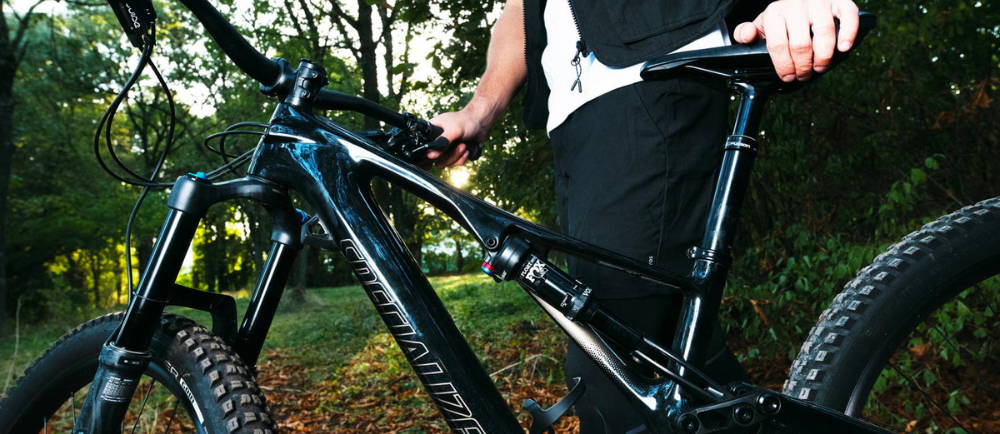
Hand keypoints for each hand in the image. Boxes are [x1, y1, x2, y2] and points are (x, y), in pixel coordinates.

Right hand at [425, 108, 489, 167]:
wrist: (482, 122)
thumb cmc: (466, 121)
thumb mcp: (453, 130)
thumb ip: (442, 142)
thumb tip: (430, 155)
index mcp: (431, 132)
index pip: (423, 147)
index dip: (426, 156)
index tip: (433, 160)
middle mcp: (436, 141)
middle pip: (435, 159)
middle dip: (450, 155)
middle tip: (461, 145)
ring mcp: (445, 148)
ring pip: (445, 163)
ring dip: (457, 157)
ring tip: (465, 146)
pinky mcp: (454, 154)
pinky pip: (454, 164)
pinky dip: (463, 158)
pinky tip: (468, 149)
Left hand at [734, 0, 859, 81]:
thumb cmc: (784, 14)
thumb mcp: (763, 23)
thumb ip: (748, 33)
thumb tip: (746, 37)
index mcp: (775, 12)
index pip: (778, 45)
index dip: (783, 66)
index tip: (788, 77)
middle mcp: (796, 5)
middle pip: (801, 44)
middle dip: (803, 66)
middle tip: (804, 75)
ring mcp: (819, 2)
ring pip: (823, 33)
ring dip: (823, 57)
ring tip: (820, 67)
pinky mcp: (840, 0)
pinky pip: (848, 16)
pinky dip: (848, 33)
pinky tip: (843, 48)